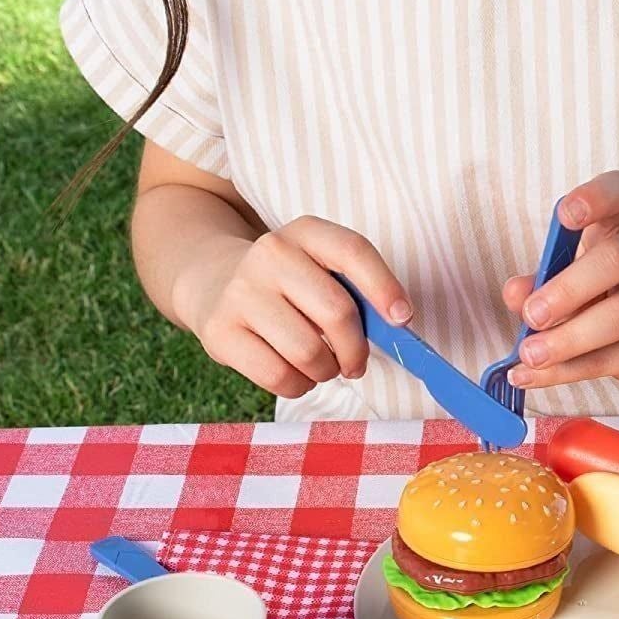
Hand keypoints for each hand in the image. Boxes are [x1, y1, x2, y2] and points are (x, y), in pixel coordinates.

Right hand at [175, 216, 412, 399]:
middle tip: (355, 361)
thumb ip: (358, 291)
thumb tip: (397, 325)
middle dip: (357, 349)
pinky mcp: (220, 332)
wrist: (215, 282)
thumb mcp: (321, 269)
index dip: (384, 287)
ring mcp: (241, 292)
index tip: (402, 318)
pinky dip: (299, 385)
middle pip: (337, 312)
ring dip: (327, 371)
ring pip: (309, 352)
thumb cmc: (291, 285)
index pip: (353, 251)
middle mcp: (270, 254)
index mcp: (305, 232)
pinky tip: (296, 374)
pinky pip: (278, 376)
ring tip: (322, 365)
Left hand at [500, 172, 618, 389]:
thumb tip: (516, 294)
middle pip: (618, 261)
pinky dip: (568, 371)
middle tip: (531, 315)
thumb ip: (541, 276)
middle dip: (569, 290)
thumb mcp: (571, 266)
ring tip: (529, 354)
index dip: (594, 198)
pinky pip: (615, 359)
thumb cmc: (604, 283)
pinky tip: (534, 375)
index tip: (564, 214)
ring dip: (569, 339)